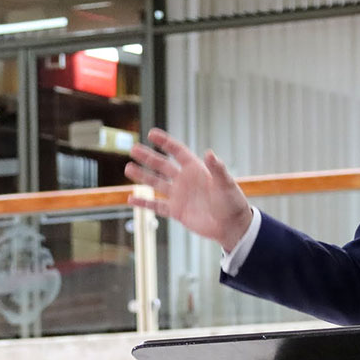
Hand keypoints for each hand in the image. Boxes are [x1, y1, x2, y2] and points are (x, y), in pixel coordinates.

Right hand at [124, 128, 252, 250]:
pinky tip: (130, 199)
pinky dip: (144, 204)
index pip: (178, 152)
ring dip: (142, 176)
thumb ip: (217, 169)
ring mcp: (179, 196)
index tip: (151, 134)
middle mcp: (185, 180)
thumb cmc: (232, 203)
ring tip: (128, 168)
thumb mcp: (225, 184)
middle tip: (133, 149)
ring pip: (156, 183)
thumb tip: (209, 153)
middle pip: (163, 165)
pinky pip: (156, 206)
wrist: (231, 226)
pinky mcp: (176, 211)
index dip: (165, 142)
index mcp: (196, 169)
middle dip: (148, 157)